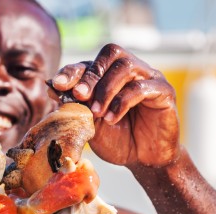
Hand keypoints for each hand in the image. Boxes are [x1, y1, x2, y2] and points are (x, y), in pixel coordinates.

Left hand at [50, 44, 180, 167]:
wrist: (142, 159)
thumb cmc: (117, 140)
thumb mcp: (89, 123)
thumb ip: (75, 105)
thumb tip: (51, 87)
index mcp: (110, 75)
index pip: (90, 62)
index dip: (73, 71)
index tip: (59, 84)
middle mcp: (131, 71)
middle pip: (111, 54)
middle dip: (91, 75)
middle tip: (80, 95)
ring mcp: (149, 78)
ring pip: (126, 66)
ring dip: (106, 89)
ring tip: (97, 113)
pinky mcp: (164, 91)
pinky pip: (141, 87)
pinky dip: (122, 102)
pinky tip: (112, 118)